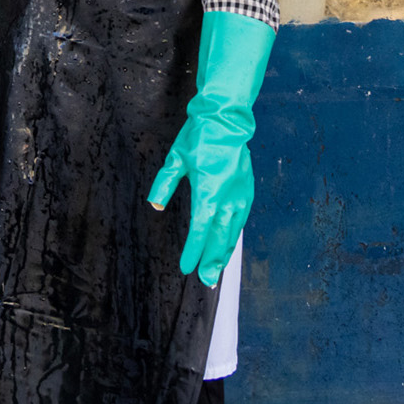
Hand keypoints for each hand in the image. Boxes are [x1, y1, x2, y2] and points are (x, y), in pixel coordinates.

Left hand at [147, 117, 250, 286]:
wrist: (226, 122)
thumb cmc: (199, 138)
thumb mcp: (175, 159)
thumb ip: (164, 184)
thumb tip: (156, 205)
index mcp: (208, 193)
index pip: (199, 230)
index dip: (193, 251)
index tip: (186, 267)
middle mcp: (227, 200)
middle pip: (219, 239)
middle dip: (212, 262)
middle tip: (206, 282)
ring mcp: (241, 198)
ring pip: (232, 234)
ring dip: (224, 254)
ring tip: (217, 271)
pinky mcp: (247, 193)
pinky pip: (240, 222)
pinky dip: (233, 237)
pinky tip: (227, 244)